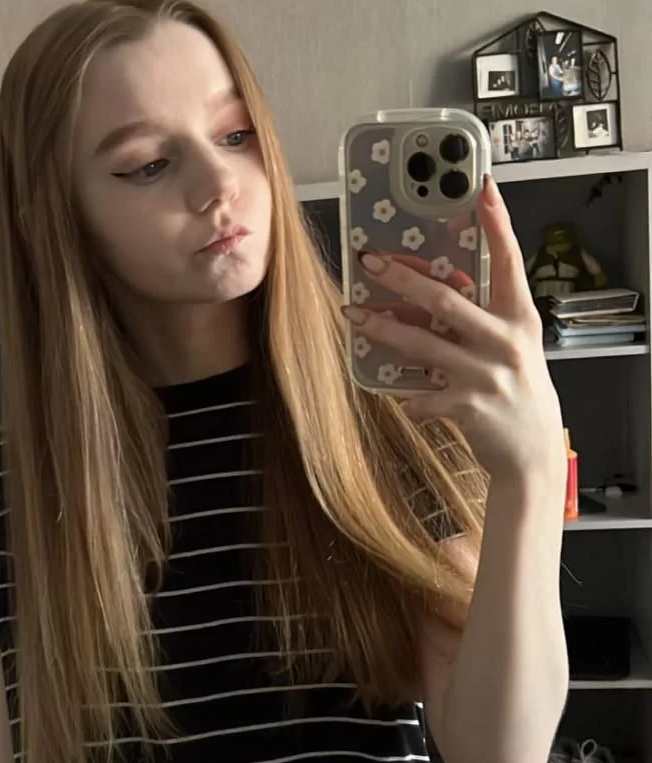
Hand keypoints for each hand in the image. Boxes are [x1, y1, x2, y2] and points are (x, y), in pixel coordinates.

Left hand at [343, 176, 564, 486]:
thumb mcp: (514, 346)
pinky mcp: (468, 407)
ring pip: (423, 344)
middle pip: (446, 299)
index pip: (509, 261)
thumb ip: (482, 318)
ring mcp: (486, 374)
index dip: (497, 223)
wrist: (530, 451)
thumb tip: (434, 292)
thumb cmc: (517, 391)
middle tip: (372, 262)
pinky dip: (408, 397)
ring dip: (384, 329)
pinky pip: (422, 397)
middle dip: (404, 279)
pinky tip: (399, 396)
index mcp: (520, 318)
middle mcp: (505, 341)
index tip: (481, 187)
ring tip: (355, 315)